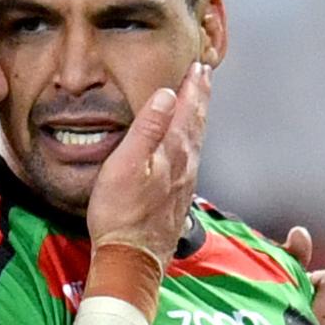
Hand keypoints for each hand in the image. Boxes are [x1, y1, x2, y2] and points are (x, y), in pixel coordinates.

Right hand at [87, 62, 210, 268]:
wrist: (132, 259)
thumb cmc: (120, 214)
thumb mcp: (125, 164)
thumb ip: (147, 128)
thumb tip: (166, 94)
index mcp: (172, 152)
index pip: (186, 110)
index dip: (193, 87)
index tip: (198, 66)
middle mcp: (185, 166)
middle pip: (196, 123)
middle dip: (200, 97)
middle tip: (204, 75)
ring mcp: (184, 184)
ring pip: (196, 141)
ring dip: (198, 118)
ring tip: (197, 103)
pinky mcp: (177, 200)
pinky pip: (191, 160)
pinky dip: (192, 142)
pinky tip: (187, 147)